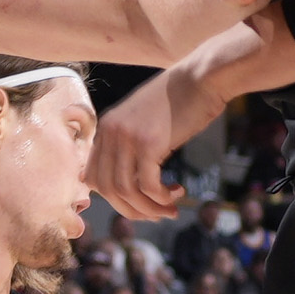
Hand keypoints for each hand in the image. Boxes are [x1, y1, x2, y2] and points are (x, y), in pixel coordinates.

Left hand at [92, 70, 204, 221]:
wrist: (201, 78)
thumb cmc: (179, 100)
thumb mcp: (143, 120)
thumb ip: (129, 143)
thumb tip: (127, 181)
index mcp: (105, 128)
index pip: (93, 177)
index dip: (114, 199)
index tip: (138, 204)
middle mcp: (110, 132)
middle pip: (107, 190)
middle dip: (131, 210)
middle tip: (156, 215)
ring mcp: (127, 137)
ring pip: (126, 192)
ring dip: (149, 208)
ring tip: (170, 209)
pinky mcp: (149, 143)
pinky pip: (148, 186)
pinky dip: (162, 197)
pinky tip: (178, 192)